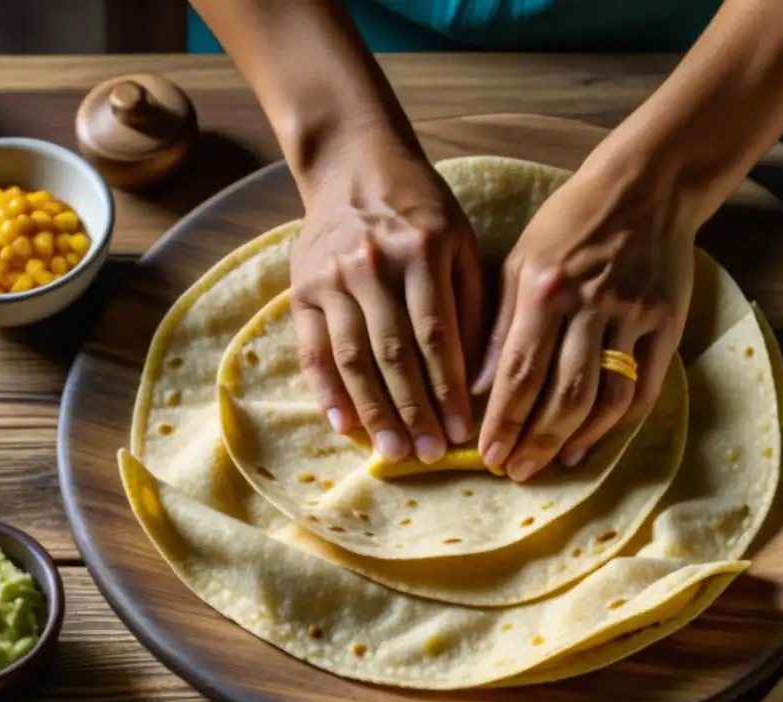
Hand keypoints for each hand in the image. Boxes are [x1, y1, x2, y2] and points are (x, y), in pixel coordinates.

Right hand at [290, 131, 480, 463]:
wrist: (354, 165)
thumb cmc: (420, 209)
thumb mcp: (459, 239)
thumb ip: (469, 302)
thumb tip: (480, 377)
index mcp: (422, 250)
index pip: (437, 335)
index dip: (449, 389)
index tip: (464, 430)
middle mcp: (373, 264)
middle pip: (394, 353)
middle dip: (415, 410)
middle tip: (430, 455)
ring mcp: (331, 277)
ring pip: (353, 357)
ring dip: (373, 411)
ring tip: (392, 451)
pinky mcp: (301, 288)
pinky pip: (312, 349)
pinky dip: (326, 390)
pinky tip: (343, 424)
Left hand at [473, 157, 694, 481]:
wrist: (646, 187)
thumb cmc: (569, 224)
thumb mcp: (520, 262)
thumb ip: (500, 326)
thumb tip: (475, 389)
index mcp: (544, 288)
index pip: (519, 371)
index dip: (503, 421)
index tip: (487, 457)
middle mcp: (590, 304)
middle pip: (563, 394)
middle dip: (536, 441)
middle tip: (517, 472)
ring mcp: (634, 315)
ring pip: (606, 398)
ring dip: (577, 439)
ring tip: (553, 463)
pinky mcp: (667, 323)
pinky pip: (644, 387)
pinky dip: (618, 422)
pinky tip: (593, 439)